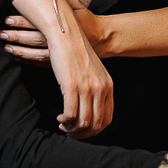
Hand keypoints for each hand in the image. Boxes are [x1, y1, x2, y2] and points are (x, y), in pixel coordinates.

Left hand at [0, 0, 105, 62]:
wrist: (103, 39)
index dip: (21, 20)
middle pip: (34, 38)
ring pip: (35, 54)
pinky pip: (40, 63)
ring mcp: (59, 54)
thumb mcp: (76, 6)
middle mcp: (59, 40)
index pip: (37, 21)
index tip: (7, 18)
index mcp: (61, 24)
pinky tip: (16, 58)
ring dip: (19, 50)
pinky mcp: (59, 63)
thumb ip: (61, 0)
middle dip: (16, 36)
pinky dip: (27, 61)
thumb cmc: (87, 20)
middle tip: (1, 33)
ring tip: (5, 47)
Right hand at [1, 0, 113, 137]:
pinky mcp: (71, 86)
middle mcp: (101, 87)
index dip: (94, 131)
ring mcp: (87, 87)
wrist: (65, 34)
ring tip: (63, 124)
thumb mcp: (92, 71)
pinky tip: (59, 117)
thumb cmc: (75, 52)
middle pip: (96, 125)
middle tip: (70, 131)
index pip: (107, 119)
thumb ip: (95, 88)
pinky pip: (70, 115)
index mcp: (108, 85)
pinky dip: (64, 121)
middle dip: (82, 134)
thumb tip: (90, 110)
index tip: (82, 130)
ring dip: (71, 129)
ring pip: (83, 123)